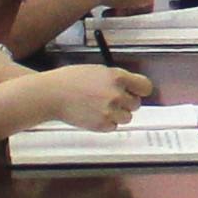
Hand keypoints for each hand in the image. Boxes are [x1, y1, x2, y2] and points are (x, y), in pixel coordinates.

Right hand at [26, 65, 150, 134]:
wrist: (52, 94)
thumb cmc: (70, 80)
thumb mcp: (98, 71)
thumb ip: (116, 79)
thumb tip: (130, 87)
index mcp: (117, 77)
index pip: (145, 87)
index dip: (140, 90)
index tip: (137, 93)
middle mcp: (117, 94)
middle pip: (136, 104)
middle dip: (126, 103)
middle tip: (111, 100)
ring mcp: (110, 110)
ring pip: (126, 117)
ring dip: (117, 114)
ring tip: (101, 108)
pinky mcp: (102, 124)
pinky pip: (113, 126)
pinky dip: (106, 123)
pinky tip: (94, 114)